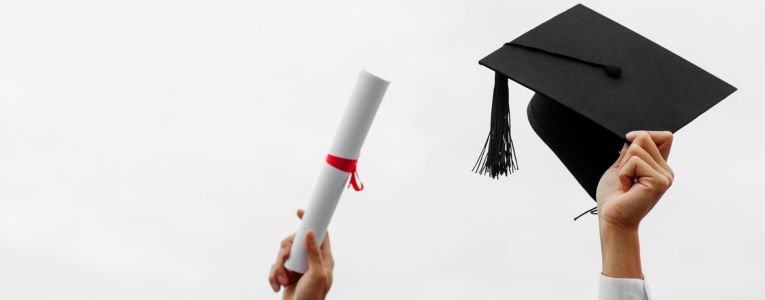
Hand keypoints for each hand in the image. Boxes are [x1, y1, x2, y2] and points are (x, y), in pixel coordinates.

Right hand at [268, 209, 333, 299]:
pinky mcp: (287, 275)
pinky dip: (273, 276)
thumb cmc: (313, 297)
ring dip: (278, 268)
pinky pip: (275, 268)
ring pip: (282, 255)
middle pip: (294, 241)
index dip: (311, 221)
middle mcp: (310, 260)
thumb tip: (311, 232)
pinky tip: (277, 286)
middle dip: (285, 249)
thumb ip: (314, 253)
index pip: (320, 233)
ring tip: (283, 280)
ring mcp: (298, 267)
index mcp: (323, 258)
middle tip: (285, 255)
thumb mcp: (317, 274)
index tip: (300, 212)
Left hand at [596, 131, 673, 277]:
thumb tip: (635, 135)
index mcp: (660, 167)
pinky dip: (624, 173)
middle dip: (627, 154)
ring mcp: (665, 176)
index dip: (644, 135)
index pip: (664, 136)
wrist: (612, 218)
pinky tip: (628, 188)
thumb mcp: (621, 167)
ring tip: (627, 183)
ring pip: (638, 147)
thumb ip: (631, 151)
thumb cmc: (614, 197)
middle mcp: (666, 171)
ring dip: (624, 166)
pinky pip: (635, 161)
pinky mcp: (659, 181)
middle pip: (646, 137)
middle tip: (626, 177)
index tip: (628, 144)